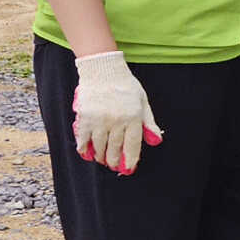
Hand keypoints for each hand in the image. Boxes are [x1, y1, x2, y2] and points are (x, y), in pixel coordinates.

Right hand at [71, 50, 161, 174]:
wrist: (103, 70)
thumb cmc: (126, 86)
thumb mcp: (143, 102)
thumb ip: (149, 123)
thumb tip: (156, 141)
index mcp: (133, 118)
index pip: (132, 145)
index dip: (131, 159)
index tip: (129, 168)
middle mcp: (117, 121)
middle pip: (115, 148)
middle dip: (114, 161)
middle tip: (114, 166)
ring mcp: (99, 120)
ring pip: (100, 146)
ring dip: (101, 156)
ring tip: (102, 160)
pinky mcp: (85, 117)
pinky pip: (83, 138)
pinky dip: (84, 148)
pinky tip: (87, 153)